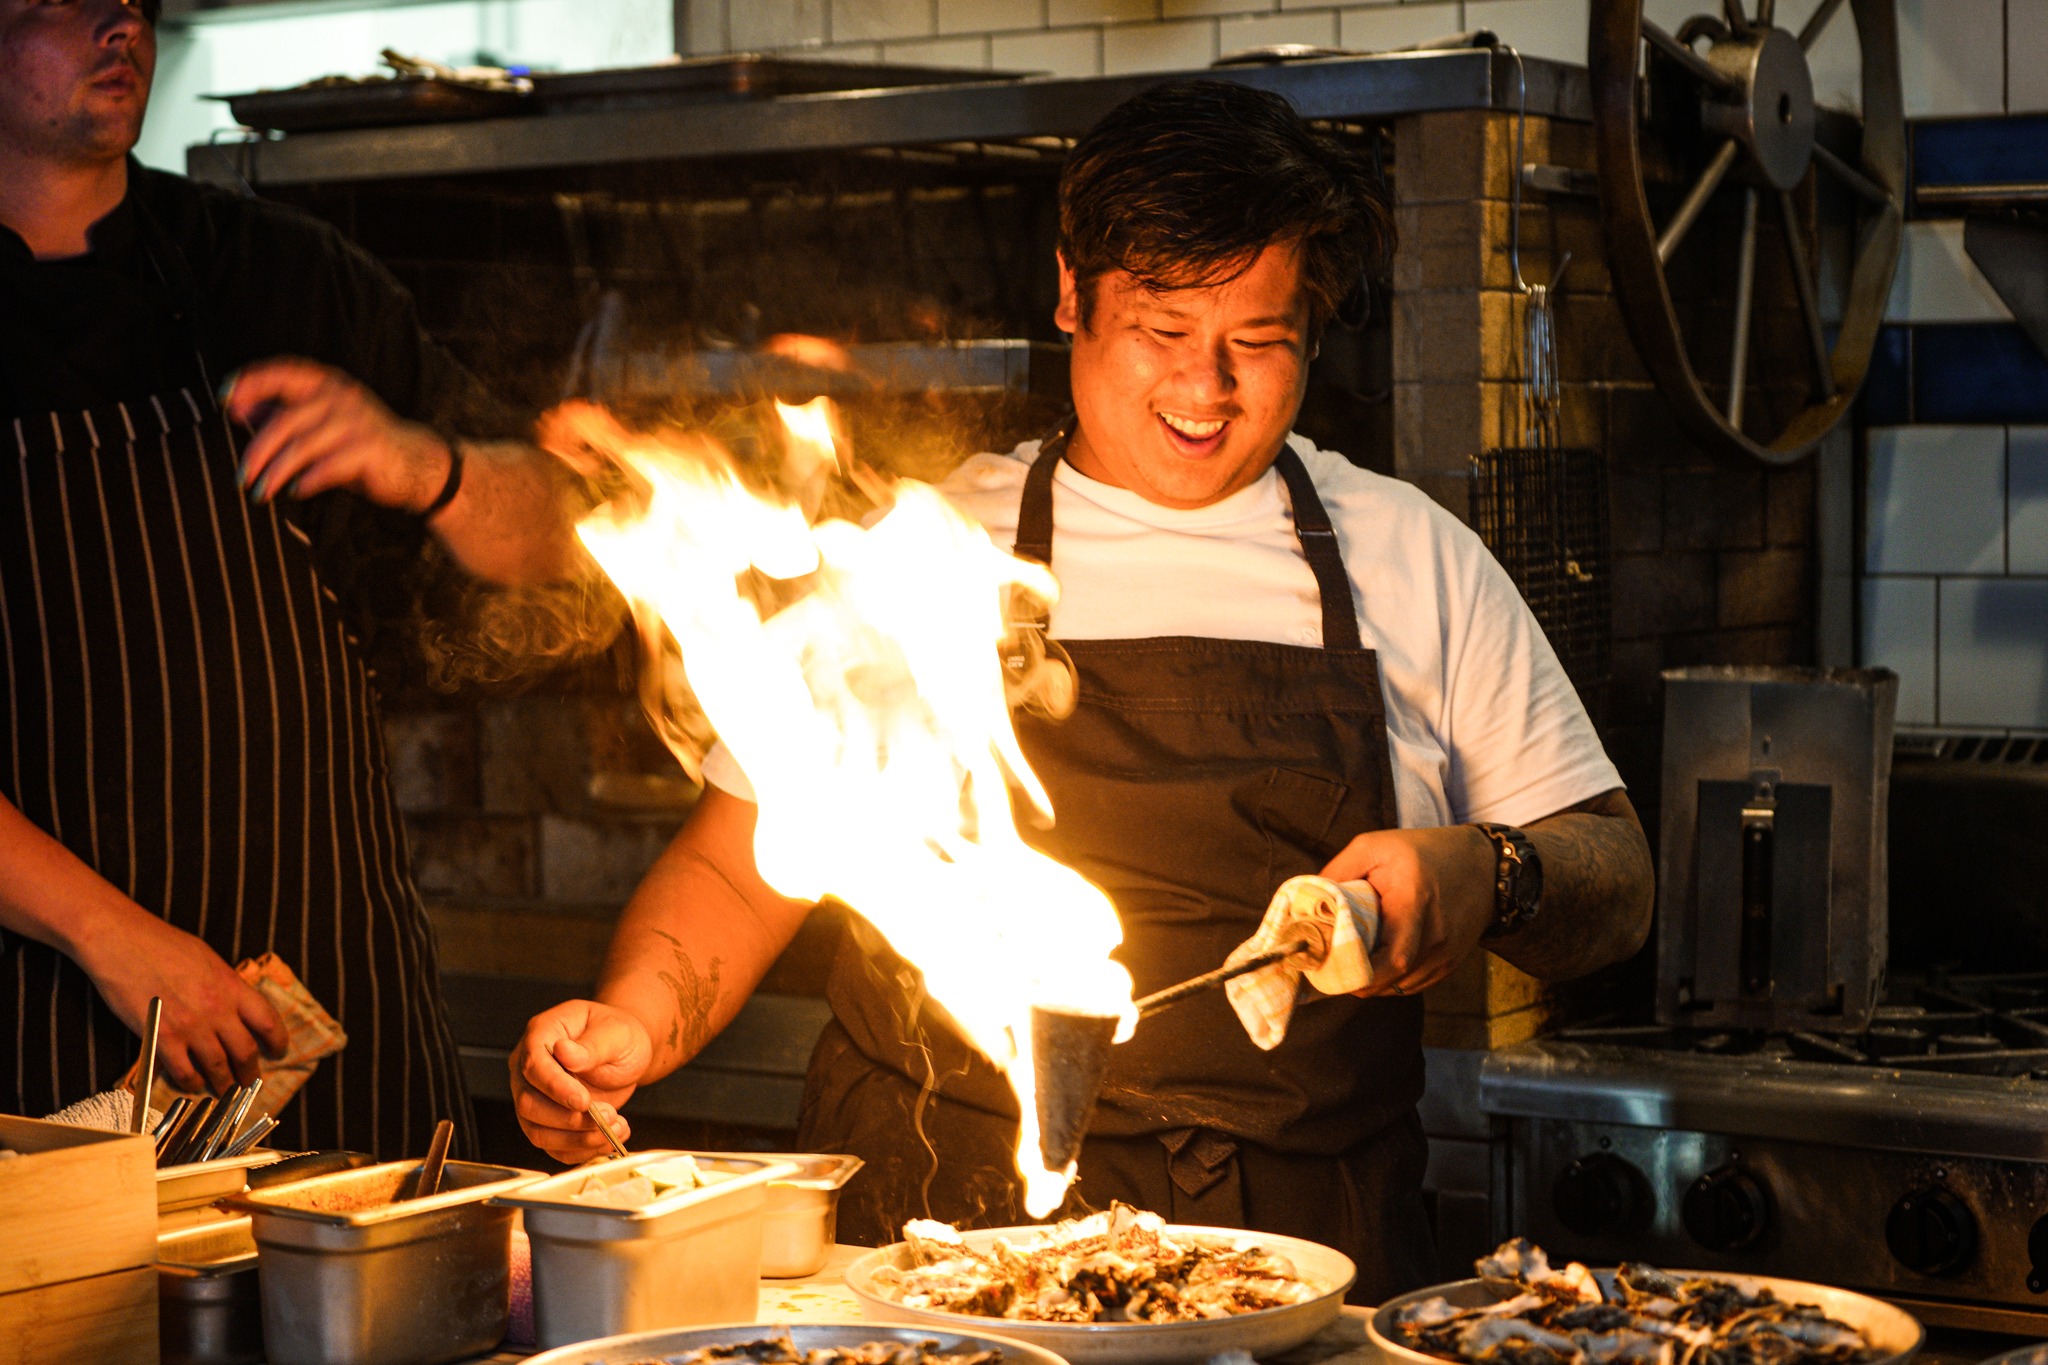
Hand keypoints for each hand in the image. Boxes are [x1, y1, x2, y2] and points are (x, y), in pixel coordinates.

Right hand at [72, 906, 287, 1093]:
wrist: (120, 941)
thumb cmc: (160, 943)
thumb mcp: (207, 958)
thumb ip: (223, 985)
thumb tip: (233, 1005)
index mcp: (231, 986)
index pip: (268, 1021)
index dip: (278, 1041)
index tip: (279, 1052)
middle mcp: (216, 1009)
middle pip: (245, 1050)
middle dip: (250, 1072)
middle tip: (250, 1083)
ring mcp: (189, 1025)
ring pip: (217, 1066)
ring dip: (223, 1085)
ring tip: (225, 1093)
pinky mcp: (160, 1037)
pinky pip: (183, 1071)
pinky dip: (190, 1083)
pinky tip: (192, 1085)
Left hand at [225, 359, 454, 513]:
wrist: (415, 463)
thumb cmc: (359, 443)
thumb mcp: (318, 423)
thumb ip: (280, 412)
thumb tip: (237, 408)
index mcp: (327, 384)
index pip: (283, 373)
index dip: (251, 381)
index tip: (225, 399)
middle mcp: (341, 397)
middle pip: (285, 421)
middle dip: (257, 452)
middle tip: (241, 478)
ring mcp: (358, 423)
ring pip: (302, 447)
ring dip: (276, 473)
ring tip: (261, 494)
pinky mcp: (370, 449)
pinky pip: (329, 466)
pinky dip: (308, 480)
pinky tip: (296, 491)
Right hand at [510, 999, 653, 1162]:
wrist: (625, 1053)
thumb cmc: (617, 1035)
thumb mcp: (615, 1033)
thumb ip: (592, 1046)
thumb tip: (564, 1052)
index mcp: (542, 1034)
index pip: (533, 1065)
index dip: (555, 1087)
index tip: (583, 1101)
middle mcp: (528, 1068)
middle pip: (528, 1103)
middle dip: (568, 1118)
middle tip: (608, 1115)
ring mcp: (534, 1098)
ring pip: (537, 1131)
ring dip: (577, 1139)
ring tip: (615, 1128)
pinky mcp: (547, 1123)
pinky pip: (554, 1148)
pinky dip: (582, 1150)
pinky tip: (608, 1139)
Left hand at [1319, 825, 1495, 997]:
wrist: (1482, 865)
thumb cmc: (1423, 852)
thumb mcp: (1375, 847)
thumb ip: (1339, 872)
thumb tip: (1308, 901)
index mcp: (1414, 903)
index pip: (1391, 958)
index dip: (1358, 972)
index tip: (1328, 966)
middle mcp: (1435, 935)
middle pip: (1391, 980)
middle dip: (1356, 982)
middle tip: (1329, 970)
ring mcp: (1446, 954)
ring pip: (1400, 987)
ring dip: (1373, 984)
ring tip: (1349, 967)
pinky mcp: (1450, 963)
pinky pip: (1414, 985)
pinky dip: (1392, 982)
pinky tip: (1376, 966)